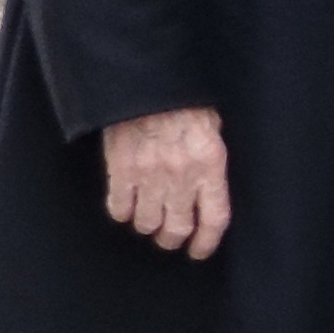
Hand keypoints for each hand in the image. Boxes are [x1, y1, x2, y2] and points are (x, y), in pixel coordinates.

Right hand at [102, 107, 231, 260]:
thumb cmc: (184, 102)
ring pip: (146, 222)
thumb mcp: (213, 129)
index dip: (207, 241)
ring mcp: (149, 174)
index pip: (214, 219)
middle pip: (177, 227)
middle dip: (172, 239)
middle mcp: (181, 175)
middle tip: (169, 238)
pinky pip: (119, 207)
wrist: (146, 82)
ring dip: (147, 226)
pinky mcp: (121, 170)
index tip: (199, 250)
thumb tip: (208, 190)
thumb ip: (211, 163)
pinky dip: (122, 213)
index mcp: (210, 165)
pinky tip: (126, 207)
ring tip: (148, 221)